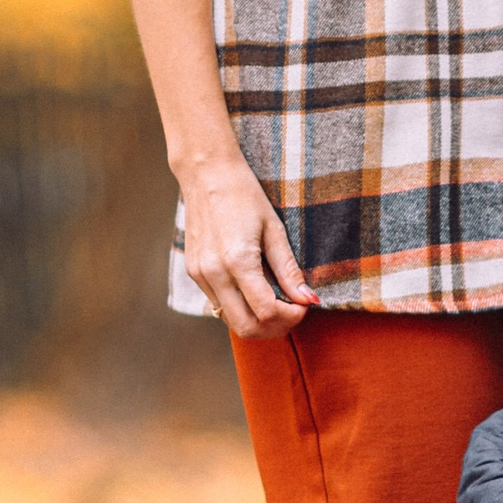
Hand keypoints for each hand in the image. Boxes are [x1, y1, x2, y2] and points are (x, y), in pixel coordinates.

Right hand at [176, 150, 314, 339]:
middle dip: (274, 328)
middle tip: (294, 313)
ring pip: (230, 320)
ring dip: (257, 320)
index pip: (266, 310)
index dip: (291, 316)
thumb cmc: (244, 196)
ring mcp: (200, 275)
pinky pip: (219, 304)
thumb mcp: (274, 229)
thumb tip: (308, 300)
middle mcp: (213, 273)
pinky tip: (256, 291)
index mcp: (237, 260)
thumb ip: (289, 269)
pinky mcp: (194, 273)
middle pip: (245, 326)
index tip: (305, 306)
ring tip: (278, 302)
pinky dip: (240, 307)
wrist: (207, 174)